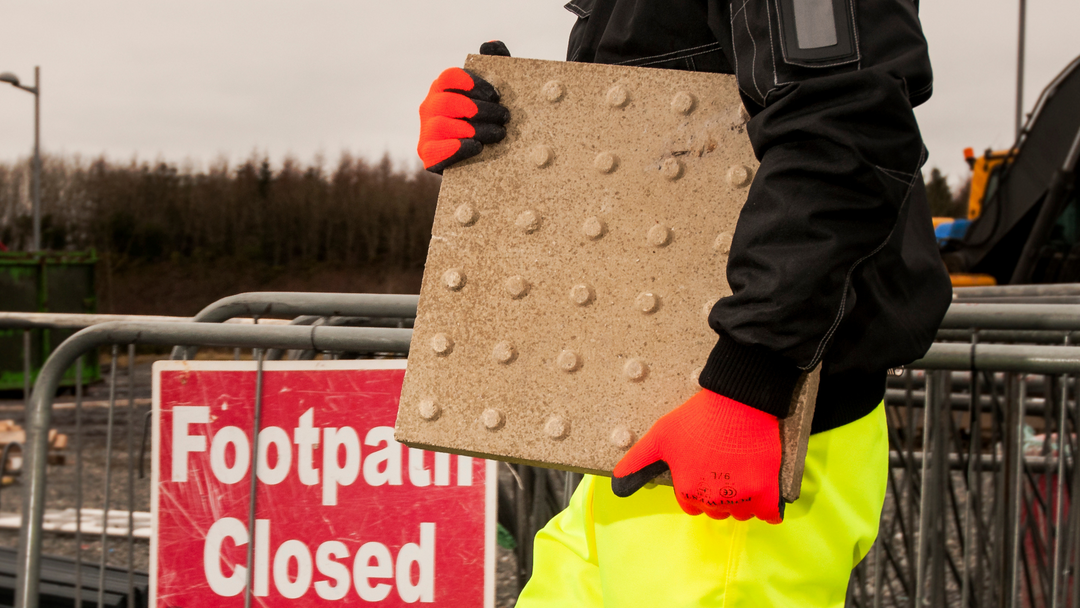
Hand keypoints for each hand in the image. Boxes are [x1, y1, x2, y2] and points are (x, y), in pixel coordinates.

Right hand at [417, 41, 511, 173]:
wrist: (487, 159)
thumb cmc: (491, 120)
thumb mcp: (495, 93)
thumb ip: (495, 64)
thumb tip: (490, 44)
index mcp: (442, 88)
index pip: (450, 76)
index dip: (473, 83)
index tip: (496, 95)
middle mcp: (429, 107)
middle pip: (447, 102)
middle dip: (480, 110)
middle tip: (505, 118)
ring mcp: (426, 131)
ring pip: (442, 125)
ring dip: (474, 129)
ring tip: (498, 134)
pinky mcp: (427, 155)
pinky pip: (436, 150)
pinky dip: (457, 148)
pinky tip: (478, 147)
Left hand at [612, 389, 783, 522]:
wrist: (739, 400)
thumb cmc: (698, 417)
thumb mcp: (661, 435)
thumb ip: (638, 461)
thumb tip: (617, 482)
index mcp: (687, 490)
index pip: (690, 505)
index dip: (696, 487)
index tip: (704, 469)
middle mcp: (713, 499)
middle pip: (716, 511)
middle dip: (717, 496)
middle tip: (722, 468)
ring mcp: (742, 496)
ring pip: (741, 513)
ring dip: (742, 501)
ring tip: (741, 474)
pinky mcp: (766, 490)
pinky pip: (769, 515)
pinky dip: (767, 510)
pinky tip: (762, 498)